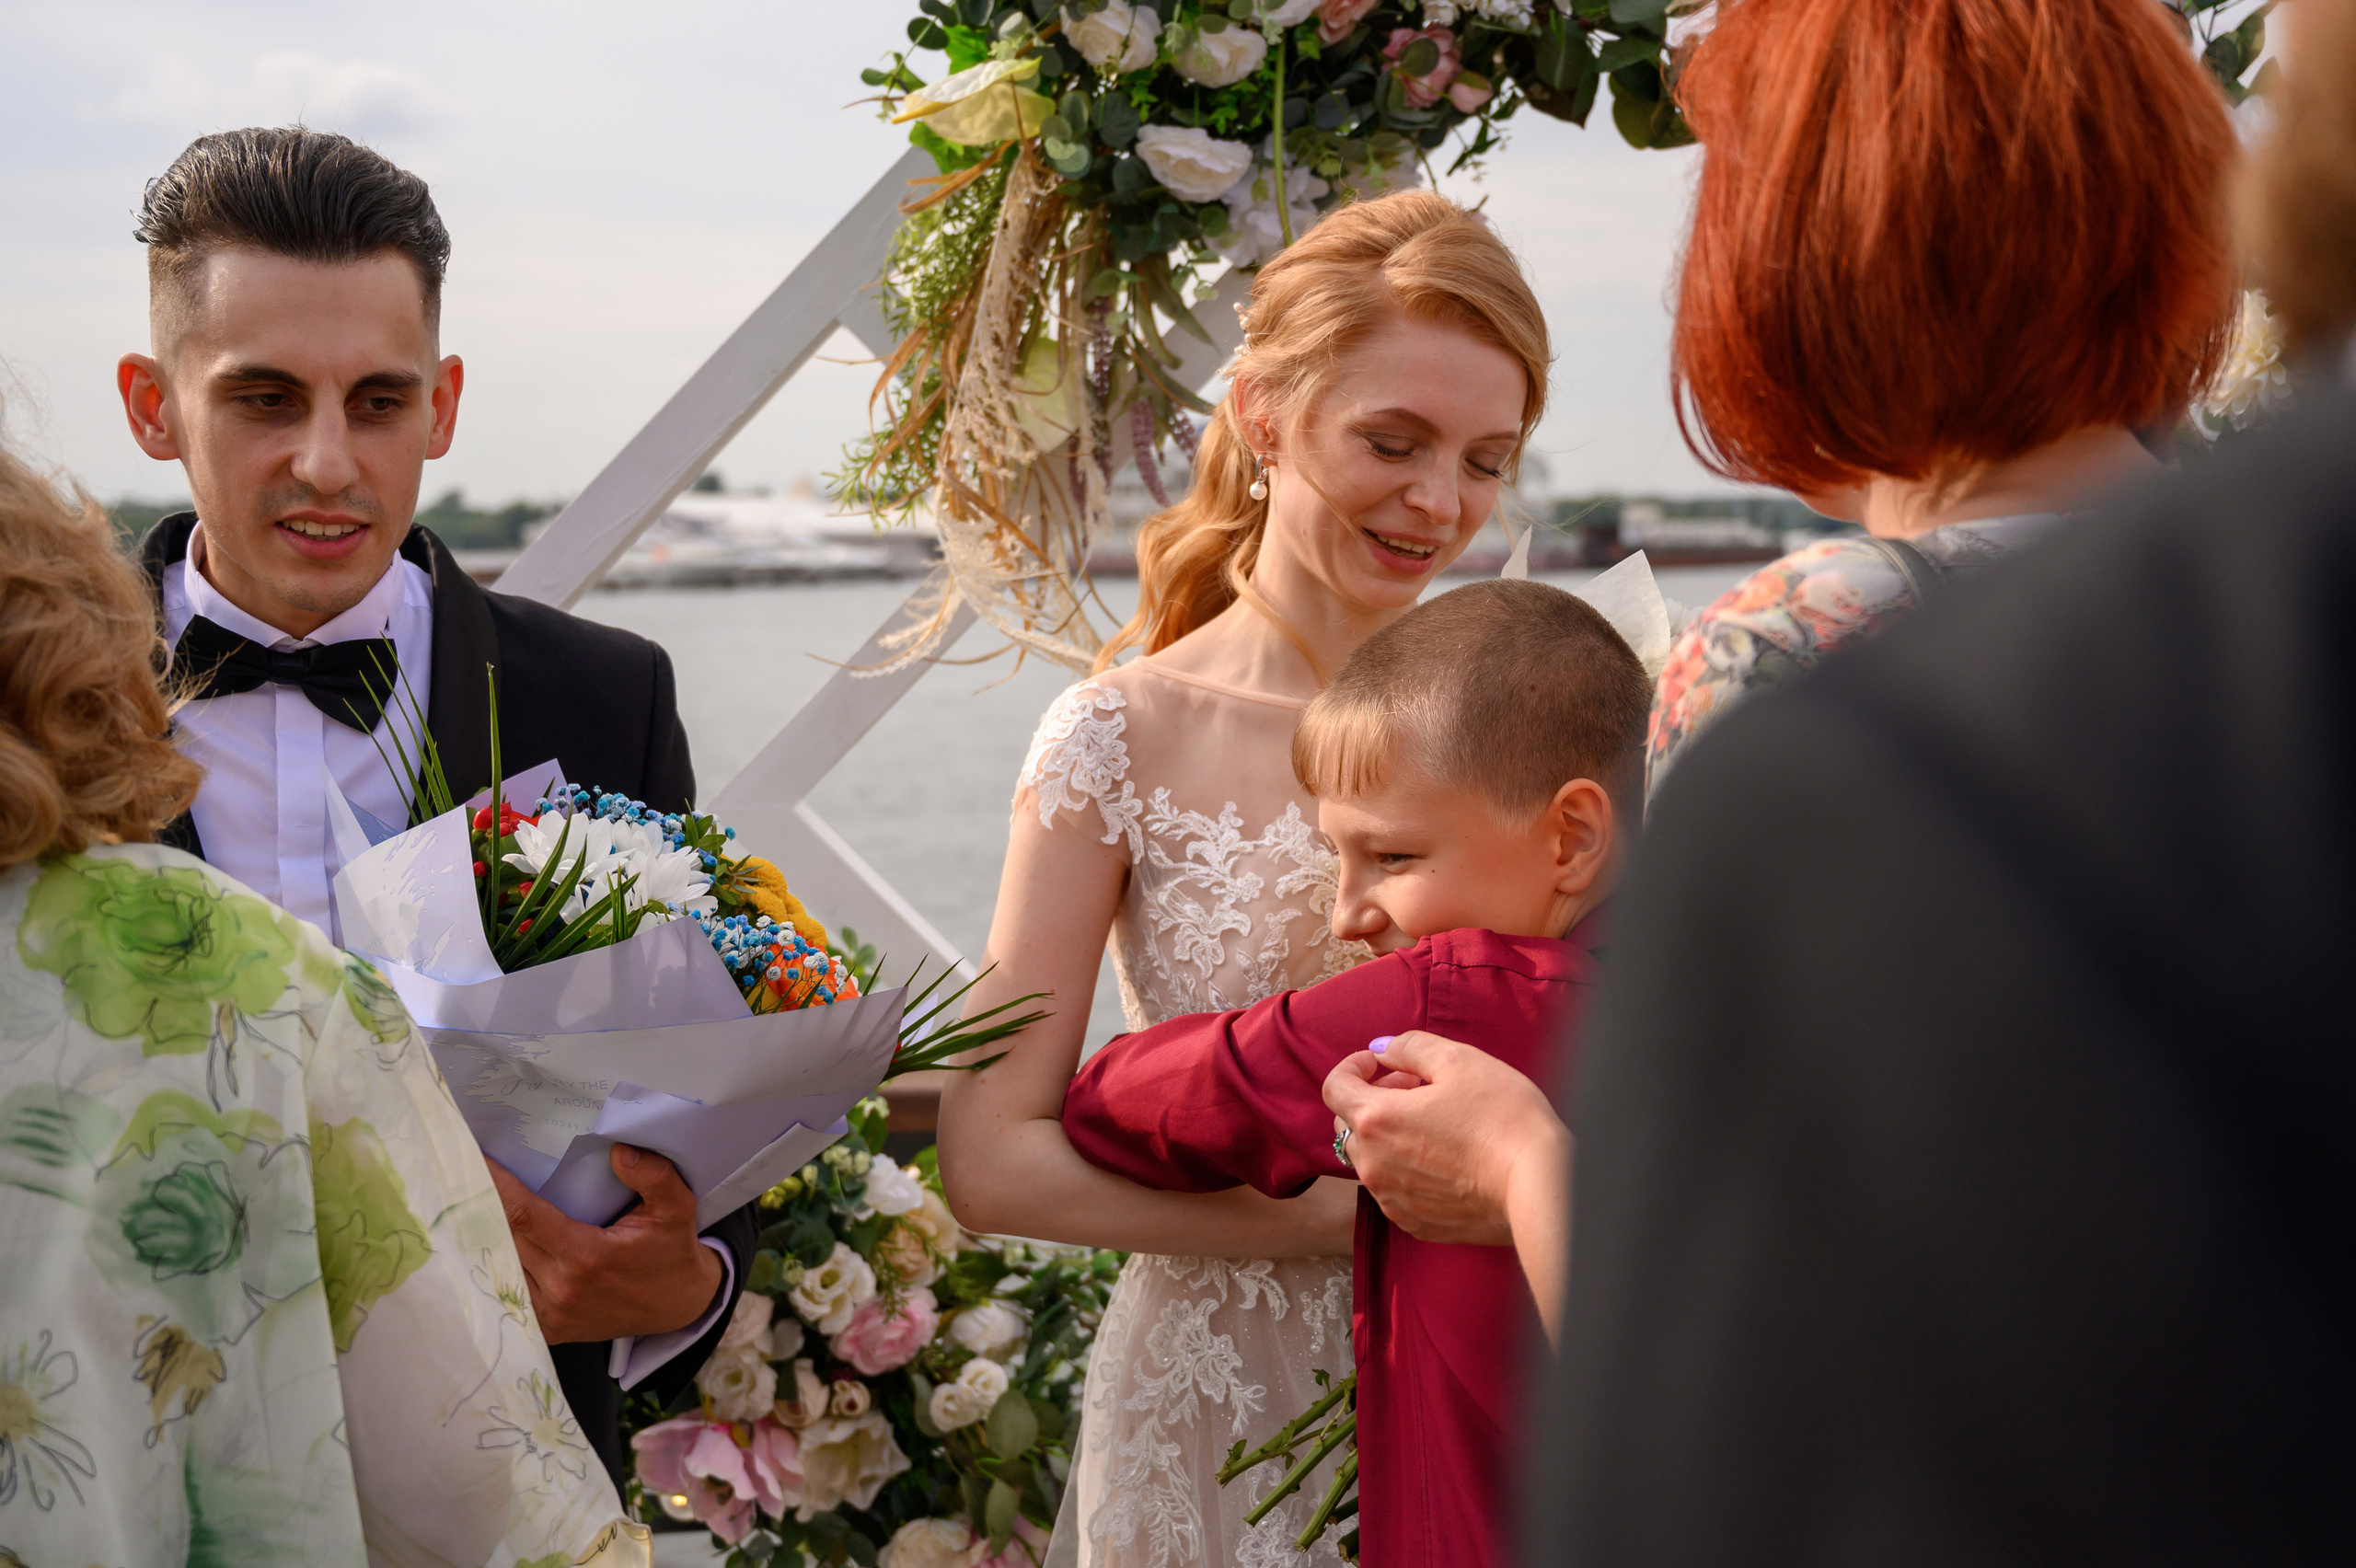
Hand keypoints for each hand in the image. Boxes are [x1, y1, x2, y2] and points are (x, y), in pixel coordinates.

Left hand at [485, 1144, 725, 1343]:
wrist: (679, 1306)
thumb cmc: (672, 1252)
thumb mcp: (677, 1208)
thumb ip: (655, 1176)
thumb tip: (619, 1151)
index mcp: (587, 1257)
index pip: (523, 1215)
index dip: (494, 1185)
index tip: (471, 1157)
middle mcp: (561, 1289)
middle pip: (501, 1238)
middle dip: (479, 1203)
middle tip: (459, 1170)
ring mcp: (550, 1314)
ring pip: (496, 1266)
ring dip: (482, 1234)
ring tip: (466, 1200)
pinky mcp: (547, 1328)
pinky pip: (507, 1291)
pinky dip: (495, 1264)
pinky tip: (486, 1239)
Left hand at [1323, 1031, 1567, 1246]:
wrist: (1540, 1184)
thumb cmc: (1502, 1117)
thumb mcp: (1459, 1060)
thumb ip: (1410, 1048)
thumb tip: (1382, 1049)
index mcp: (1376, 1120)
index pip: (1334, 1087)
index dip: (1353, 1067)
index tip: (1379, 1062)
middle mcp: (1373, 1166)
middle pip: (1348, 1124)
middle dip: (1372, 1098)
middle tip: (1416, 1087)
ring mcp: (1392, 1200)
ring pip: (1370, 1159)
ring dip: (1388, 1135)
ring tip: (1435, 1122)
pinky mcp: (1415, 1223)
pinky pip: (1393, 1189)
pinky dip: (1405, 1168)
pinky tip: (1444, 1158)